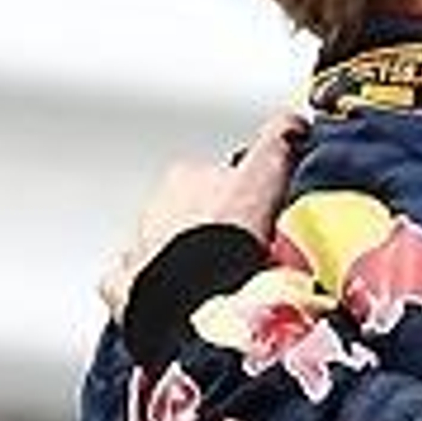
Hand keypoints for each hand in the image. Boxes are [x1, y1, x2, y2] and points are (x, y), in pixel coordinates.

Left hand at [100, 111, 305, 316]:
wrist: (195, 298)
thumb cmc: (224, 239)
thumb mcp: (264, 177)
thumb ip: (278, 143)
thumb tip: (291, 120)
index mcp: (186, 176)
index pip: (221, 177)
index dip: (247, 196)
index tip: (261, 215)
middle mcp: (156, 207)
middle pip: (194, 213)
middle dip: (217, 229)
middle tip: (248, 253)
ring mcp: (141, 248)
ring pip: (170, 248)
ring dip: (192, 260)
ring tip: (224, 283)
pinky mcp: (129, 286)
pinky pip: (144, 283)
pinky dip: (162, 289)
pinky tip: (187, 299)